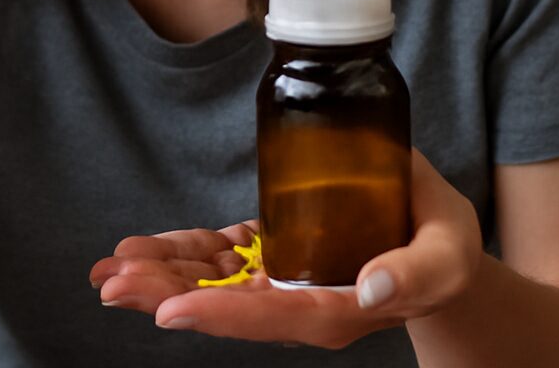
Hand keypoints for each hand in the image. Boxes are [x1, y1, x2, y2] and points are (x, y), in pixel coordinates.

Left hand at [87, 148, 482, 349]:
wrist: (439, 241)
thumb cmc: (446, 247)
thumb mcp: (447, 256)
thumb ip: (417, 272)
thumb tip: (373, 287)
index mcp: (338, 309)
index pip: (272, 317)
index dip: (221, 316)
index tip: (169, 314)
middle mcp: (299, 302)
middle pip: (227, 306)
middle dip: (167, 295)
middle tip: (112, 282)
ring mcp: (281, 279)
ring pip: (212, 282)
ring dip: (161, 273)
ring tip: (110, 267)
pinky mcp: (271, 254)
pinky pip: (218, 257)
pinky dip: (180, 251)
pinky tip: (141, 249)